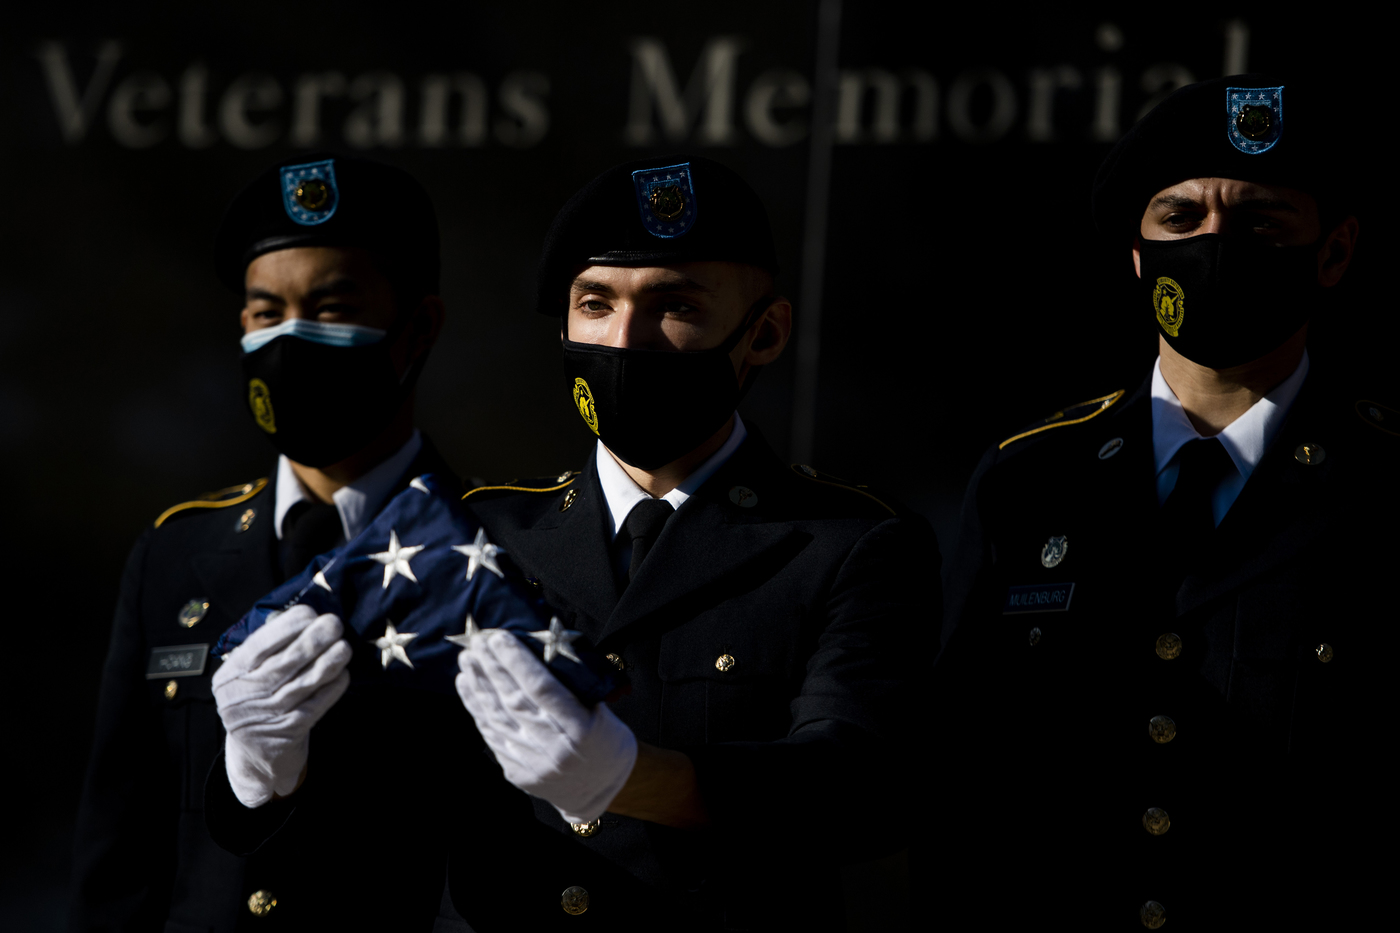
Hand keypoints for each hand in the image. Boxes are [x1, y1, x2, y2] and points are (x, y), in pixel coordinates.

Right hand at [212, 604, 351, 807]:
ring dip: (328, 662)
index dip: (286, 627)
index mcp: (231, 675)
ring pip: (303, 684)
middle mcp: (244, 696)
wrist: (255, 752)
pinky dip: (332, 689)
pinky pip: (315, 705)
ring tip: (345, 646)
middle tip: (334, 623)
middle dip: (313, 640)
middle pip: (284, 663)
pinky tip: (343, 674)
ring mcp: (266, 715)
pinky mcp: (288, 732)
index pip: (258, 646)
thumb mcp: (248, 675)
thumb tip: (303, 617)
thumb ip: (267, 649)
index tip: (309, 612)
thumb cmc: (257, 699)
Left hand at [456, 630, 637, 823]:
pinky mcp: (517, 773)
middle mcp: (555, 749)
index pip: (543, 689)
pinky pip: (492, 735)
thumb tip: (537, 649)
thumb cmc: (605, 741)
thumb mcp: (601, 710)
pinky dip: (477, 708)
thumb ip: (573, 686)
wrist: (600, 788)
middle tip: (477, 642)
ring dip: (479, 685)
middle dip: (493, 668)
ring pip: (498, 718)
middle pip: (515, 701)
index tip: (500, 638)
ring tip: (467, 660)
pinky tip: (468, 687)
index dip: (518, 662)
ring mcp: (533, 764)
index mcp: (581, 730)